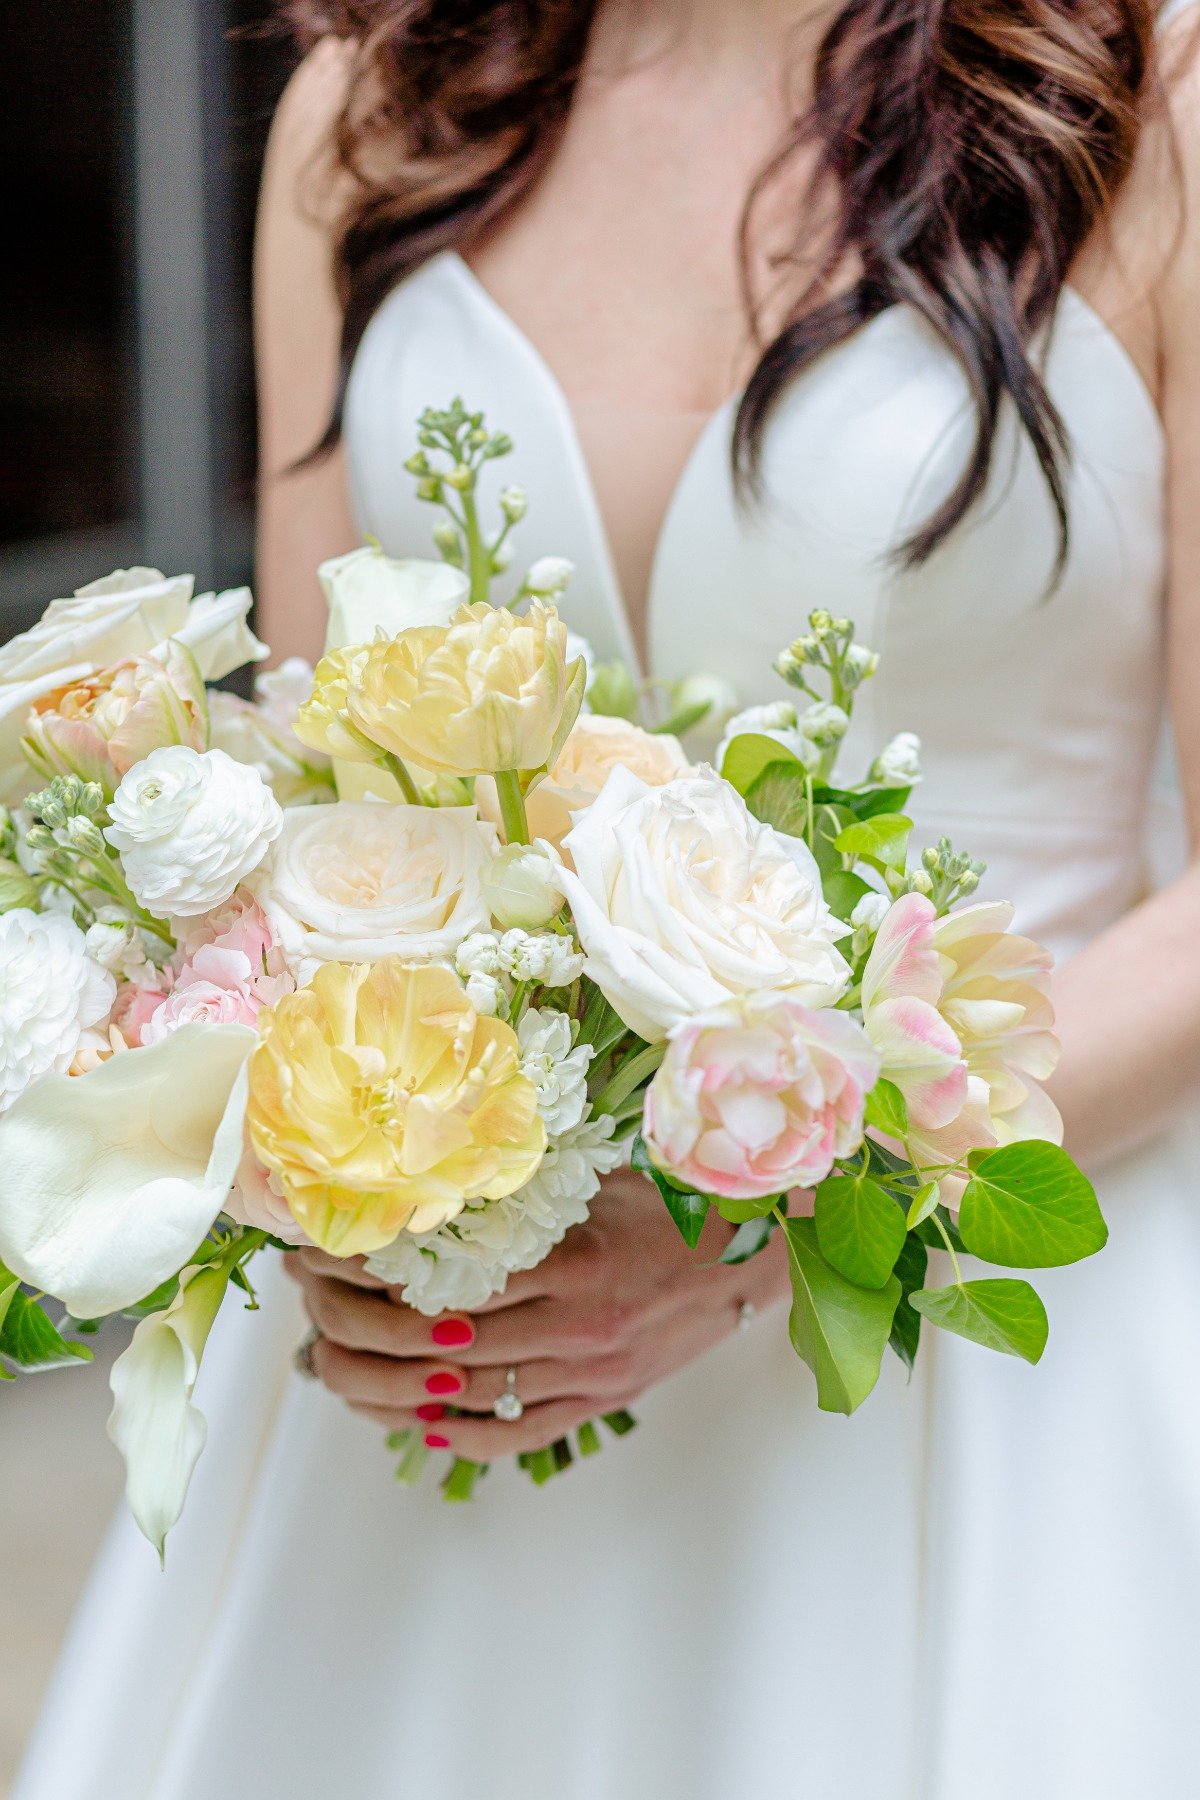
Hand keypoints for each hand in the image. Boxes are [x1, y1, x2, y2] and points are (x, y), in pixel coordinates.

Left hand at [286, 1168, 791, 1460]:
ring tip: (336, 1365)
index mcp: (575, 1264)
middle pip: (443, 1345)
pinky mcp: (601, 1402)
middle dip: (362, 1329)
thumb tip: (422, 1190)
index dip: (376, 1274)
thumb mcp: (594, 1182)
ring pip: (468, 1395)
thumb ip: (518, 1196)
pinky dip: (457, 1432)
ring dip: (391, 1386)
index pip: (449, 1282)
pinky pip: (516, 1432)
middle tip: (310, 1308)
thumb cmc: (668, 1204)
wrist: (751, 1255)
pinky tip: (414, 1419)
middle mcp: (578, 1329)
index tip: (326, 1254)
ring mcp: (589, 1376)